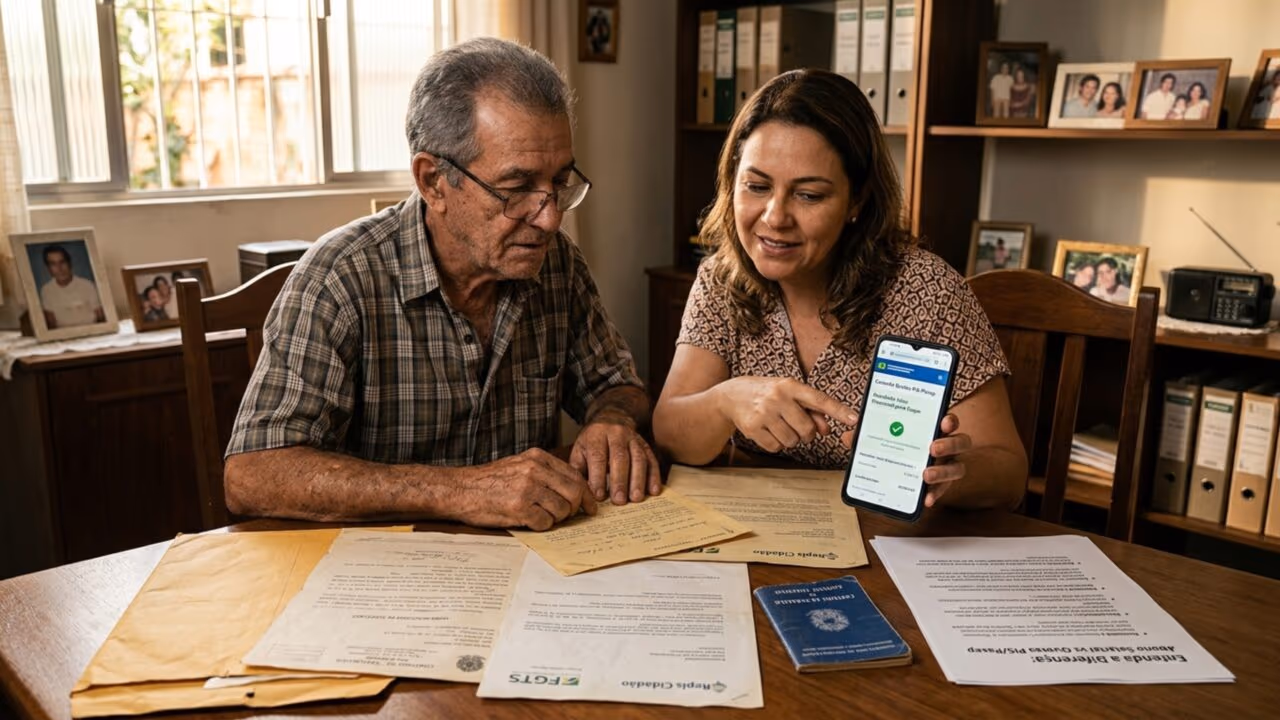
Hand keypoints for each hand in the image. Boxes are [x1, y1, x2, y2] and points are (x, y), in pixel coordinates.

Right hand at [449, 448, 596, 530]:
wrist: (460, 489)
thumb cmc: (489, 481)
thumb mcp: (519, 465)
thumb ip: (544, 473)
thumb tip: (573, 490)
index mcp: (537, 458)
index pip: (574, 475)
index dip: (586, 494)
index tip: (590, 506)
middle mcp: (535, 470)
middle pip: (574, 492)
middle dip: (575, 508)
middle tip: (569, 516)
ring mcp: (527, 488)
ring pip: (562, 509)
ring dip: (556, 518)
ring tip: (540, 516)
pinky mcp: (519, 508)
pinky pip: (546, 523)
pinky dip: (541, 526)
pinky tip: (529, 521)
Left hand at [570, 419, 661, 504]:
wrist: (611, 419)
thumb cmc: (593, 442)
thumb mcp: (580, 451)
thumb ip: (579, 470)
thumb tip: (581, 492)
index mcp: (596, 435)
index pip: (598, 457)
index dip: (598, 477)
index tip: (599, 496)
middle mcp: (616, 434)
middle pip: (620, 458)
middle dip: (620, 481)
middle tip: (619, 501)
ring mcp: (633, 438)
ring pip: (638, 458)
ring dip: (638, 480)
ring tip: (636, 498)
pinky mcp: (645, 445)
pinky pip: (651, 460)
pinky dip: (653, 476)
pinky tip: (653, 490)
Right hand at [717, 377, 858, 452]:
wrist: (732, 395)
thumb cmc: (767, 393)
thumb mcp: (789, 395)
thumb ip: (811, 410)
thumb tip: (826, 428)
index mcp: (790, 385)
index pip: (819, 400)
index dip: (838, 411)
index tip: (854, 420)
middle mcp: (777, 397)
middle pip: (806, 429)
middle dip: (806, 433)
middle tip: (797, 426)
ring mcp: (764, 413)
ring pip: (792, 441)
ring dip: (790, 439)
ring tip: (779, 426)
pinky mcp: (752, 427)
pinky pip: (776, 447)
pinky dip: (776, 444)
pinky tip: (769, 431)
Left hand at [839, 413, 970, 508]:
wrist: (902, 471)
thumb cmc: (897, 447)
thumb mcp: (882, 439)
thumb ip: (869, 436)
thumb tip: (849, 436)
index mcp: (934, 429)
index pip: (949, 421)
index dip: (949, 420)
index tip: (943, 421)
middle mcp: (947, 446)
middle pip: (961, 442)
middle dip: (949, 444)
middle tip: (932, 449)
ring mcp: (948, 465)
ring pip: (958, 467)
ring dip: (943, 472)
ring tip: (926, 475)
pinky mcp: (943, 484)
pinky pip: (945, 489)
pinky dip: (936, 494)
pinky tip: (926, 500)